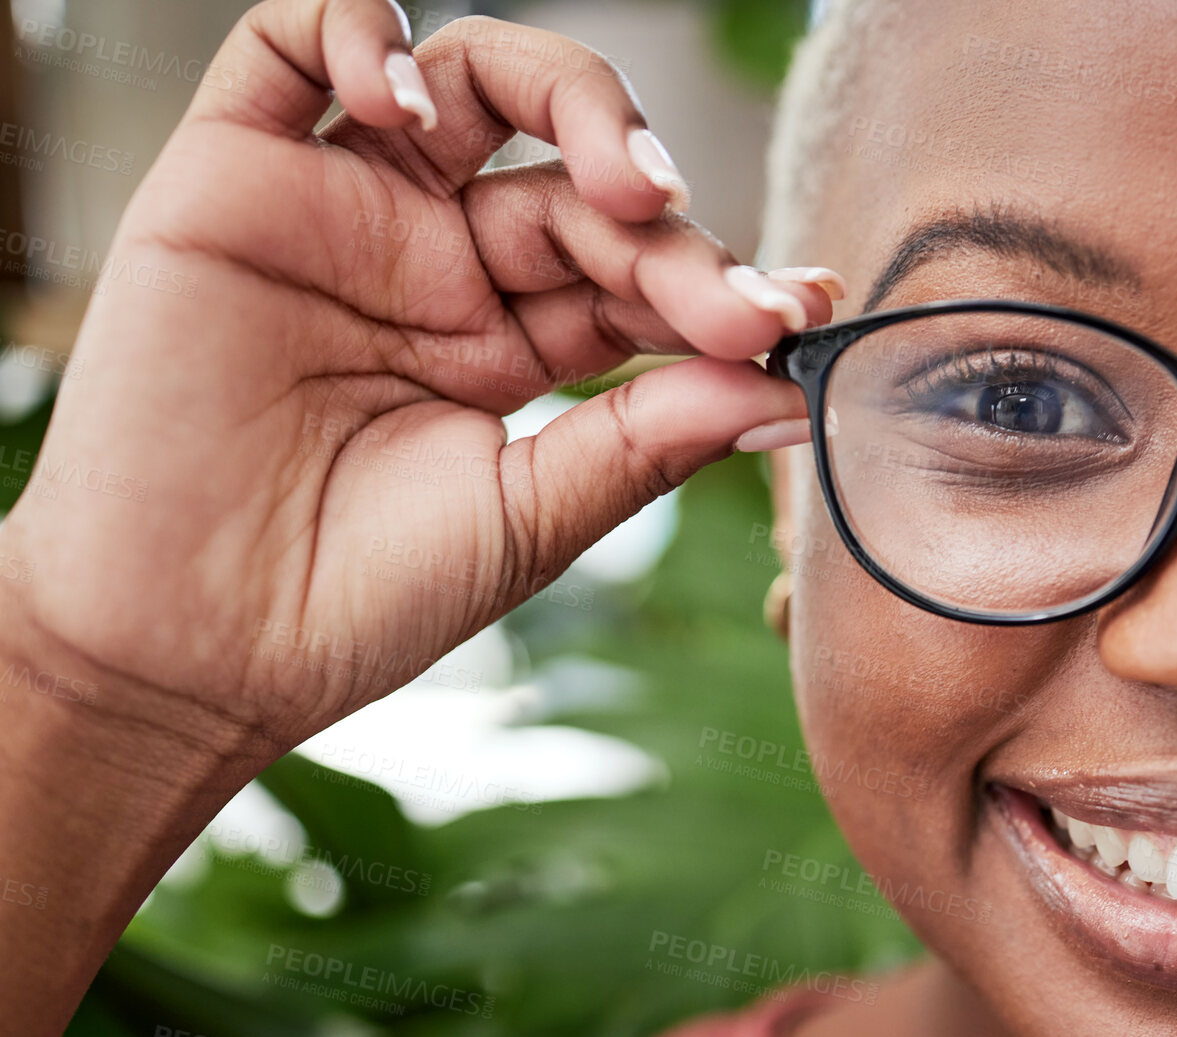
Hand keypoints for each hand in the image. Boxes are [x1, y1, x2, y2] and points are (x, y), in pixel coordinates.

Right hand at [0, 0, 836, 762]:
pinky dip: (360, 37)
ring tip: (630, 184)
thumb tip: (782, 391)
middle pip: (579, 180)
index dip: (722, 282)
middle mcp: (438, 265)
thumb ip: (647, 439)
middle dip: (669, 227)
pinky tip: (418, 109)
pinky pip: (288, 50)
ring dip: (571, 98)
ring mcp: (346, 215)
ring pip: (472, 81)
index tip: (802, 316)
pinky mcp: (233, 179)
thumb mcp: (530, 517)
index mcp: (513, 341)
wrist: (191, 651)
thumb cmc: (355, 600)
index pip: (635, 271)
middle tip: (729, 298)